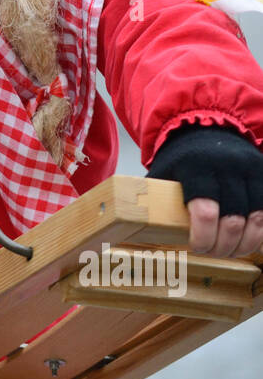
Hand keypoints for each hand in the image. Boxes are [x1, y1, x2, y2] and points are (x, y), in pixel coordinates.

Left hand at [146, 124, 262, 256]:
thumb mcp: (162, 172)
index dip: (204, 238)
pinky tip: (248, 239)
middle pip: (233, 221)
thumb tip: (129, 229)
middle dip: (223, 246)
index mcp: (196, 167)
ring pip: (257, 219)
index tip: (197, 248)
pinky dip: (260, 231)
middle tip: (213, 252)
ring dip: (245, 243)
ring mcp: (250, 169)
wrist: (206, 126)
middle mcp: (227, 166)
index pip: (205, 211)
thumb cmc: (181, 158)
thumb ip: (153, 198)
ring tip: (231, 250)